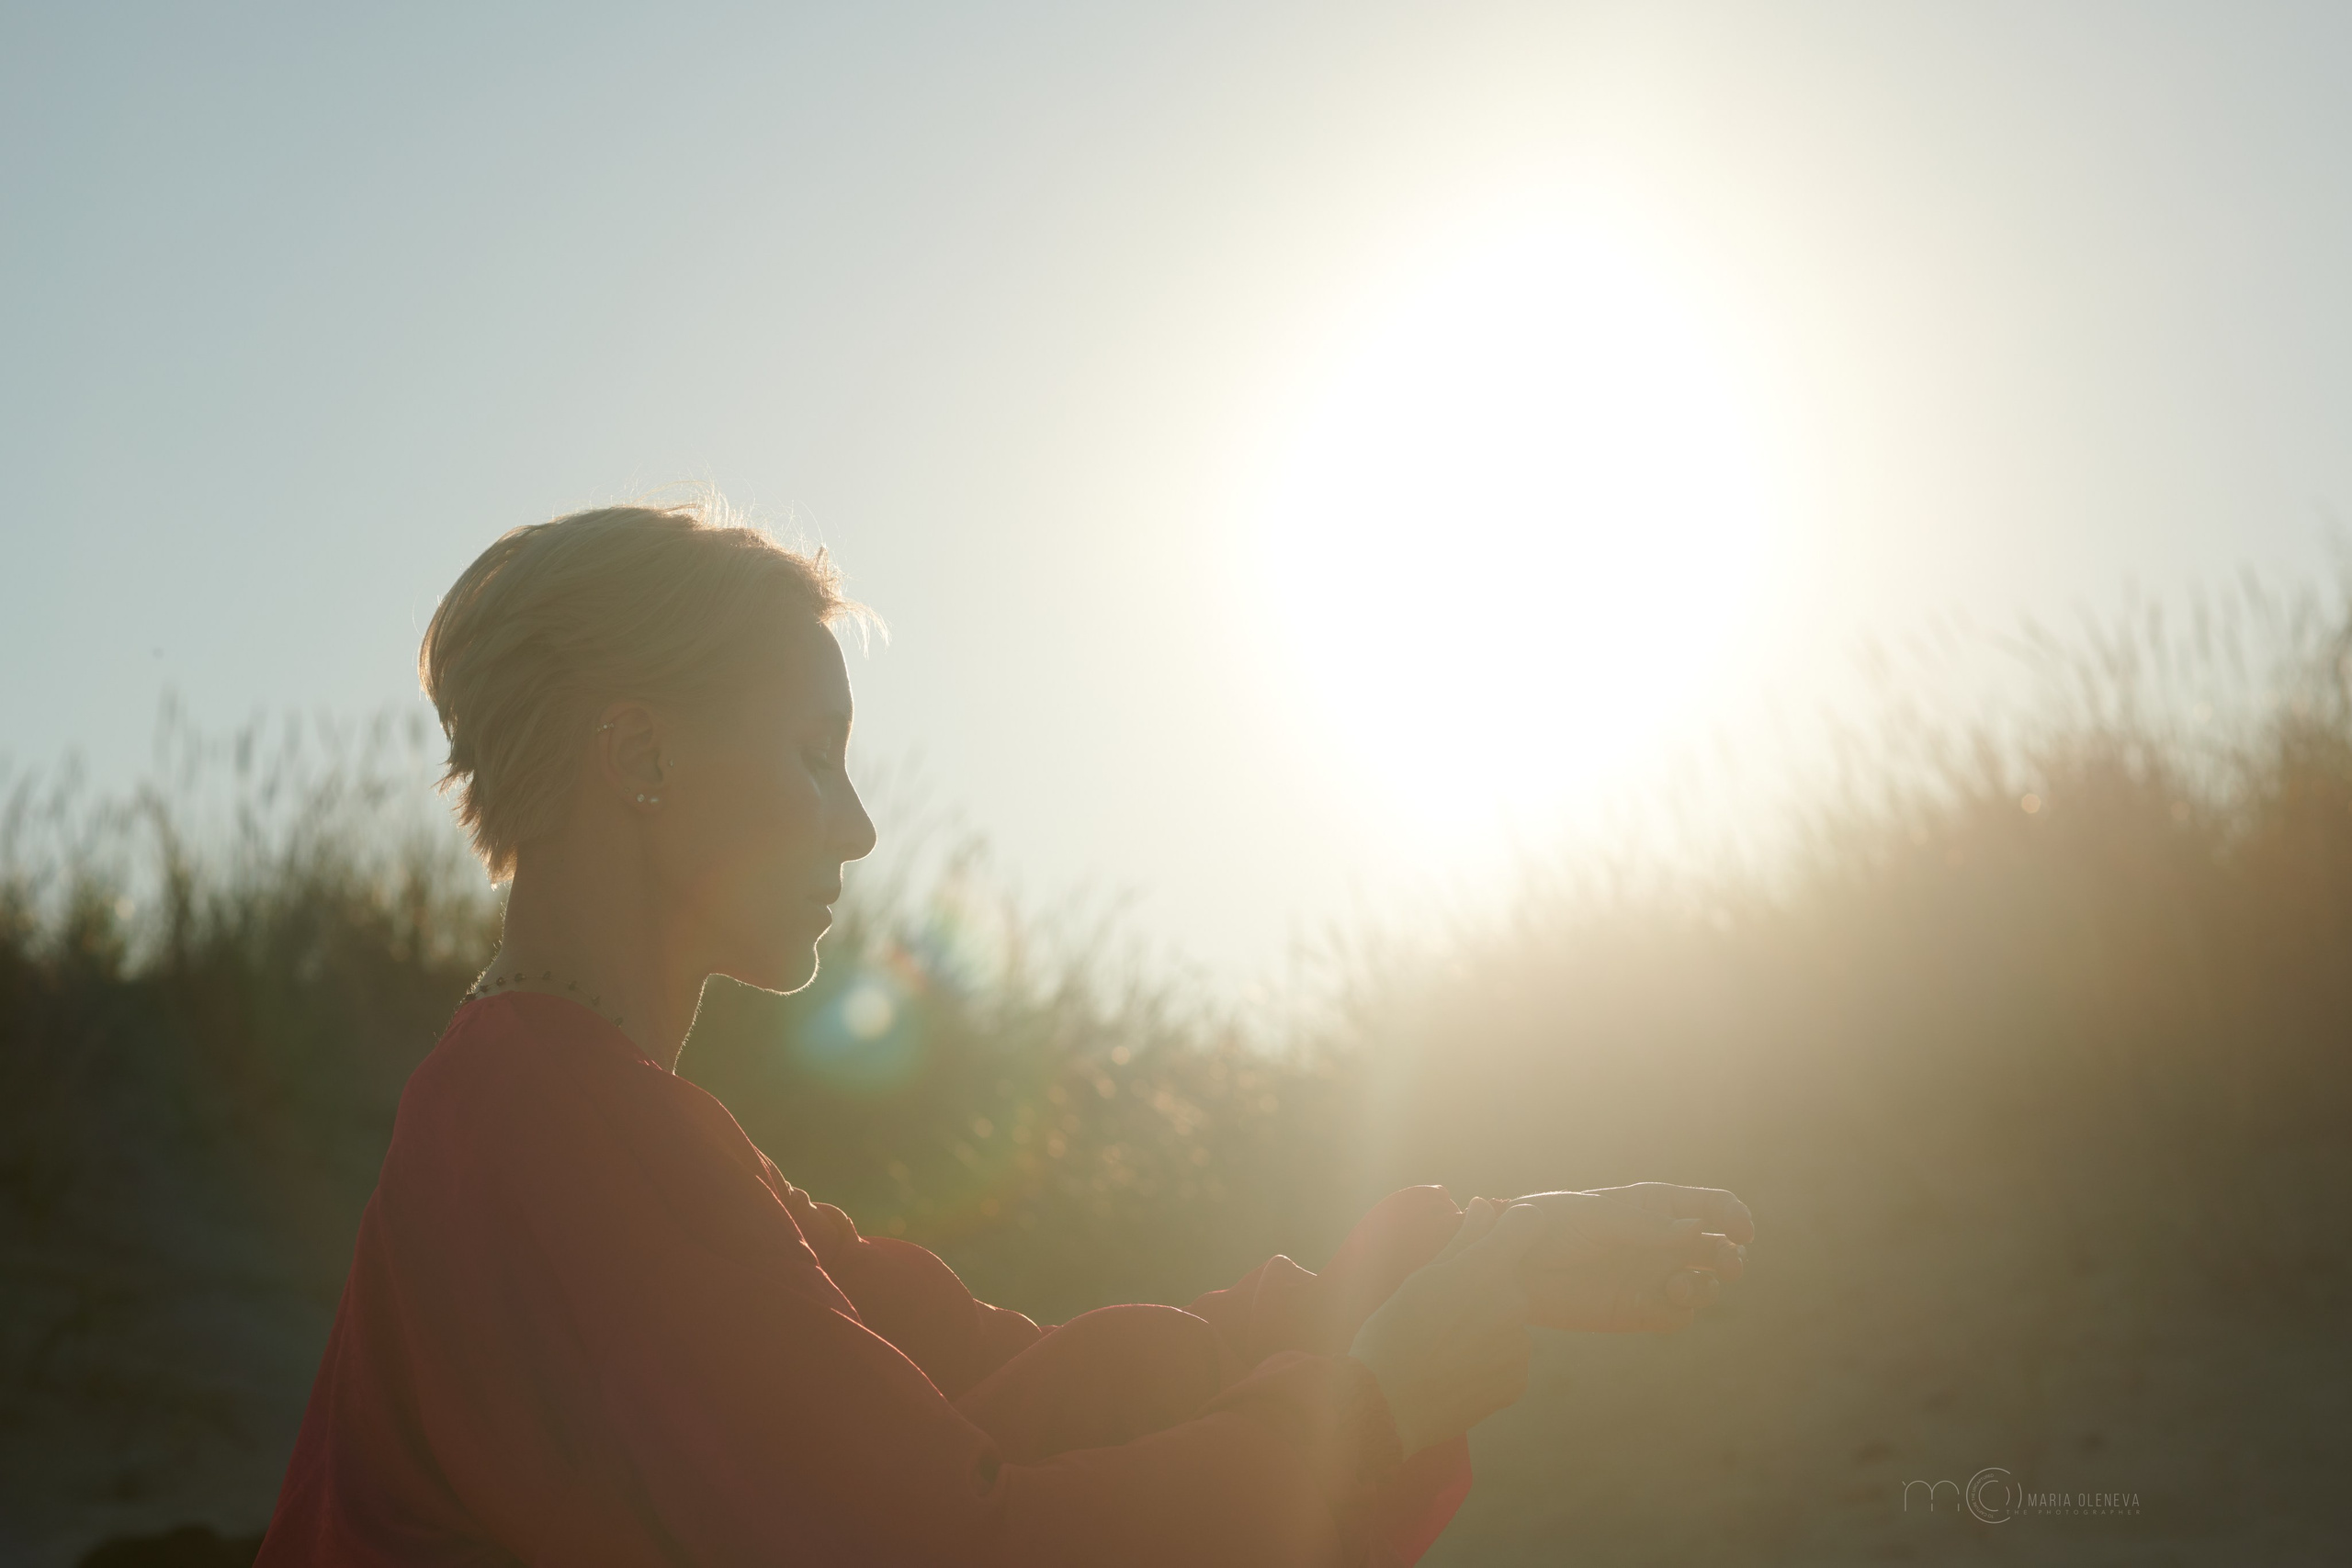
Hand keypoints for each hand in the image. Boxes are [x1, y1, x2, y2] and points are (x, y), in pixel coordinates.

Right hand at [1347, 1197, 1541, 1454]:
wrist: (1385, 1403)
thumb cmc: (1392, 1331)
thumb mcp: (1423, 1276)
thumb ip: (1463, 1238)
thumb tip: (1484, 1205)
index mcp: (1488, 1268)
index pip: (1528, 1223)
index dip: (1513, 1227)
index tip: (1496, 1236)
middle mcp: (1514, 1303)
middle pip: (1512, 1279)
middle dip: (1488, 1286)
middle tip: (1445, 1309)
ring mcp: (1520, 1346)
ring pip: (1510, 1320)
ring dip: (1489, 1325)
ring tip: (1446, 1343)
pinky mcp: (1518, 1381)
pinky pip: (1510, 1357)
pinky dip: (1490, 1359)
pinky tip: (1456, 1368)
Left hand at [1509, 1183, 1753, 1333]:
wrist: (1515, 1268)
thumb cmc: (1551, 1226)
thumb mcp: (1599, 1218)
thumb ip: (1649, 1227)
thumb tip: (1699, 1230)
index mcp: (1656, 1206)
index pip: (1712, 1206)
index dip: (1735, 1217)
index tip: (1743, 1233)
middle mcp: (1662, 1241)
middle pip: (1719, 1247)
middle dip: (1733, 1257)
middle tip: (1728, 1265)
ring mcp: (1654, 1276)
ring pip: (1705, 1283)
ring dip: (1709, 1285)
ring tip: (1681, 1284)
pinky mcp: (1641, 1309)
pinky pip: (1680, 1314)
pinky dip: (1685, 1308)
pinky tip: (1669, 1297)